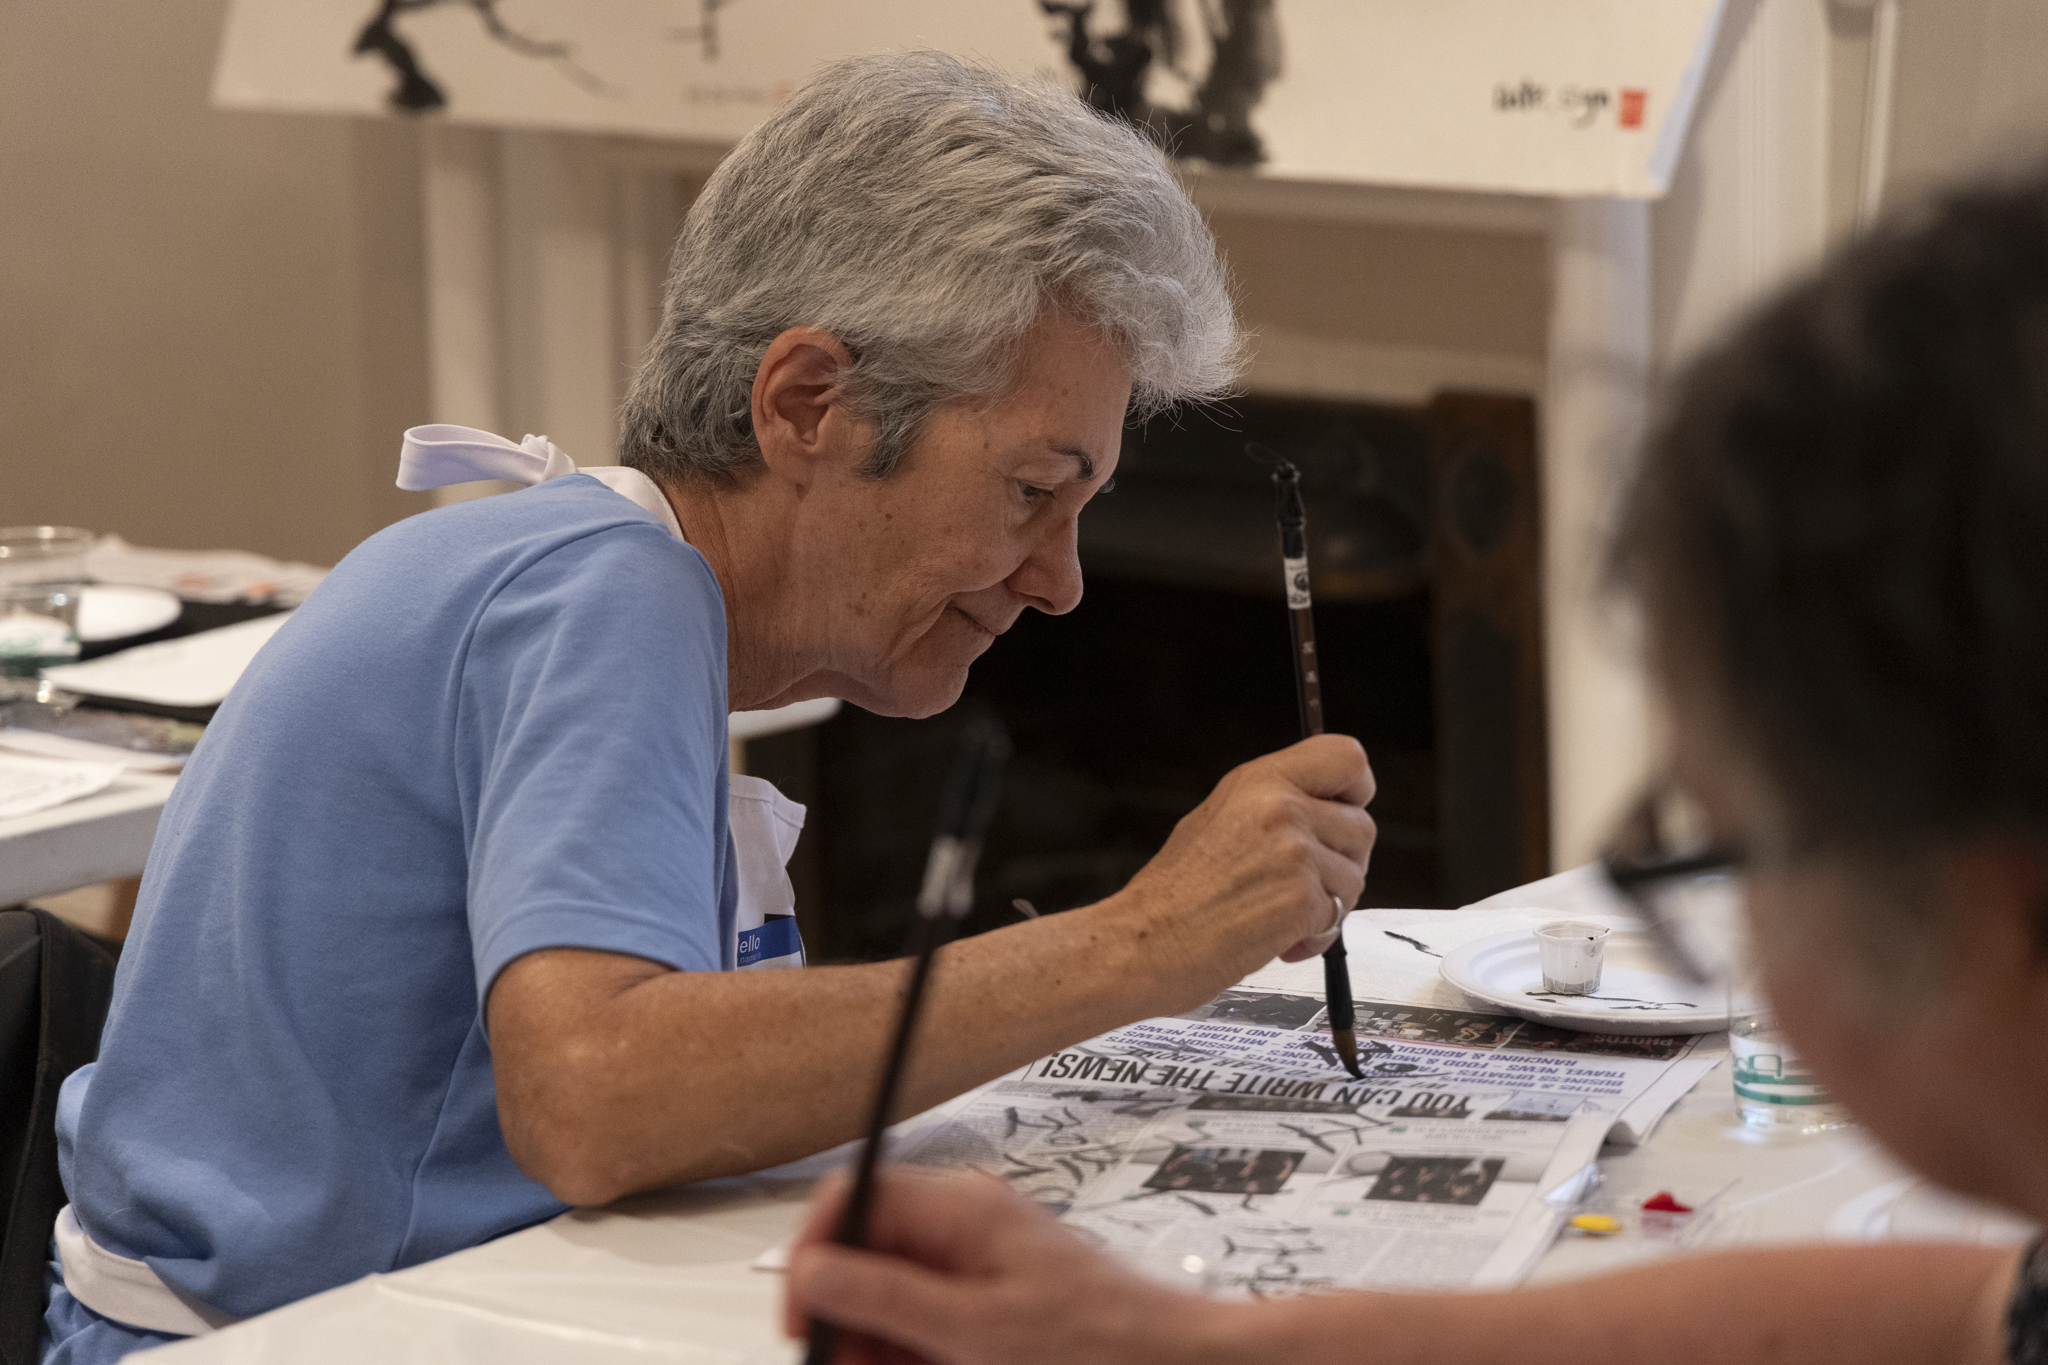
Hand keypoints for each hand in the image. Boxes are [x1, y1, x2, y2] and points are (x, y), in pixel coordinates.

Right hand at [784, 1167, 1218, 1364]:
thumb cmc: (1096, 1343)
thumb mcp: (974, 1331)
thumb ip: (885, 1298)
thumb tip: (812, 1270)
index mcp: (959, 1209)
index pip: (854, 1195)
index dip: (814, 1251)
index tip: (802, 1315)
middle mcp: (962, 1226)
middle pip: (864, 1253)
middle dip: (847, 1316)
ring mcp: (975, 1265)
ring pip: (887, 1298)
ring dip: (878, 1346)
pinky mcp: (988, 1304)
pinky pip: (923, 1323)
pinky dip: (911, 1354)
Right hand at [1118, 735, 1374, 997]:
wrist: (1142, 942)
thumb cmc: (1172, 896)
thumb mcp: (1217, 820)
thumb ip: (1273, 808)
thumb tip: (1325, 816)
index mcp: (1257, 781)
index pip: (1345, 756)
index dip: (1357, 789)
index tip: (1346, 813)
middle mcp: (1278, 807)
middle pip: (1362, 826)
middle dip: (1343, 864)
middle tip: (1308, 886)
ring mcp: (1292, 852)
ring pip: (1355, 876)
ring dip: (1330, 906)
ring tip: (1280, 917)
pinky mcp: (1300, 899)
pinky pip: (1339, 918)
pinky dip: (1316, 938)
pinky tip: (1278, 941)